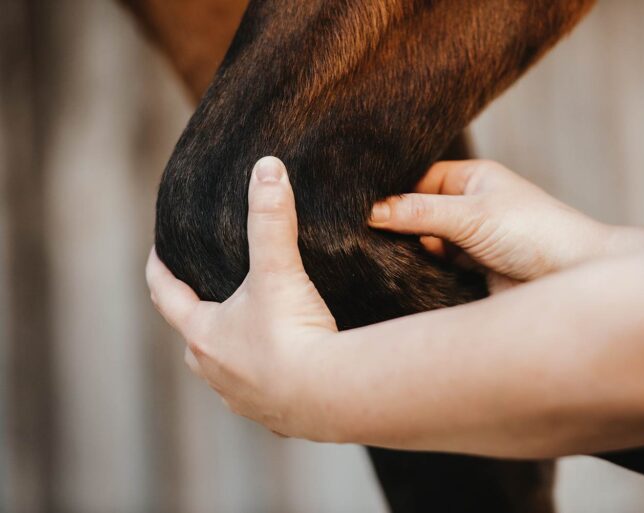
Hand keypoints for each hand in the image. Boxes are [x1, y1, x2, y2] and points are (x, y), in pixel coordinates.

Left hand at [146, 156, 337, 438]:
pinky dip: (269, 380)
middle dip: (198, 316)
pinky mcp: (277, 416)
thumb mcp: (278, 270)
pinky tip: (288, 374)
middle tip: (206, 294)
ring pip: (227, 371)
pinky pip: (265, 395)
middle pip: (195, 338)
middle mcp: (215, 371)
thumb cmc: (292, 335)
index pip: (167, 296)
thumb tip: (266, 166)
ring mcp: (243, 398)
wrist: (328, 395)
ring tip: (250, 334)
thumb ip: (271, 218)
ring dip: (233, 352)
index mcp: (205, 335)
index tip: (156, 253)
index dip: (159, 271)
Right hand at [369, 160, 610, 281]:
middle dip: (393, 223)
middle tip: (355, 234)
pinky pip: (436, 269)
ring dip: (406, 251)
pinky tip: (400, 276)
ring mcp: (470, 241)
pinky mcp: (472, 273)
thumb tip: (368, 210)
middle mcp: (469, 207)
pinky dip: (420, 272)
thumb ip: (418, 212)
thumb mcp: (472, 216)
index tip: (353, 204)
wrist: (574, 281)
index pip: (418, 178)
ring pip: (424, 243)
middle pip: (417, 212)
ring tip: (373, 257)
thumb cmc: (537, 233)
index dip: (388, 190)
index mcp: (472, 179)